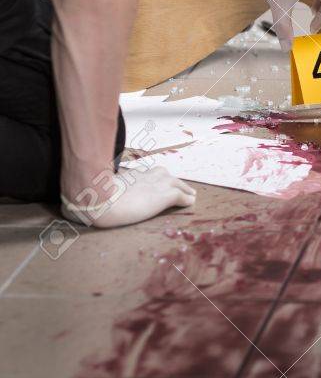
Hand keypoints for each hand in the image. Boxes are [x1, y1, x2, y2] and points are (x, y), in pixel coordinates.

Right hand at [61, 166, 195, 228]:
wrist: (98, 200)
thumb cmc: (93, 195)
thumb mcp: (94, 189)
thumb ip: (93, 189)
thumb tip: (73, 202)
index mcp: (132, 174)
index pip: (147, 174)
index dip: (152, 180)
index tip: (154, 184)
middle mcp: (147, 175)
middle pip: (166, 176)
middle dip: (172, 183)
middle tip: (179, 190)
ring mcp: (159, 184)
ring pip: (179, 185)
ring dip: (184, 191)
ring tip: (190, 196)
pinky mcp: (166, 195)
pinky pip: (183, 197)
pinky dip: (187, 200)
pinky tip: (190, 203)